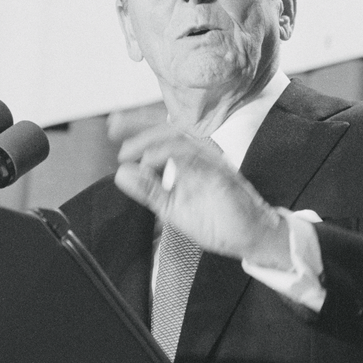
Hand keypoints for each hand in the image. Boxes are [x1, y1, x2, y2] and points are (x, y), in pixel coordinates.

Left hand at [112, 123, 289, 267]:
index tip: (113, 124)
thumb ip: (149, 190)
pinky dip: (171, 157)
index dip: (138, 125)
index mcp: (188, 160)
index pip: (162, 134)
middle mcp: (201, 155)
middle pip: (169, 128)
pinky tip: (151, 162)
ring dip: (151, 142)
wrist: (249, 238)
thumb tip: (122, 173)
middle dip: (139, 125)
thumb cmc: (216, 220)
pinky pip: (196, 159)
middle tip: (114, 130)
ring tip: (130, 152)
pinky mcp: (221, 176)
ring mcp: (212, 163)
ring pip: (181, 139)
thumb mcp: (172, 207)